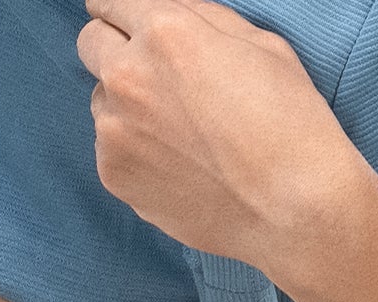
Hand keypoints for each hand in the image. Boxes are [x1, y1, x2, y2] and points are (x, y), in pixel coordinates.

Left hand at [76, 0, 369, 277]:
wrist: (288, 206)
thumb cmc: (286, 120)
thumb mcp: (257, 42)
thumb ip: (200, 19)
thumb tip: (166, 12)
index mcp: (165, 32)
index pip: (110, 1)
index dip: (116, 8)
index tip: (119, 17)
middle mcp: (128, 77)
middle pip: (90, 43)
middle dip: (112, 45)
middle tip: (146, 68)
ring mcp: (114, 131)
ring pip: (101, 101)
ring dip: (125, 103)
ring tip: (176, 128)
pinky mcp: (114, 176)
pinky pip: (109, 148)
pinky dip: (132, 149)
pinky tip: (175, 162)